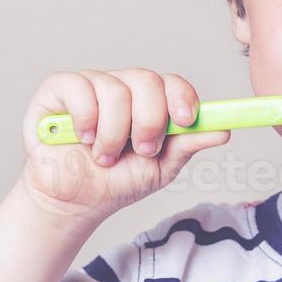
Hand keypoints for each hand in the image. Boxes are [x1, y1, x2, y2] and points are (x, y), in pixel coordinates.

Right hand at [19, 68, 230, 221]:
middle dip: (148, 121)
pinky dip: (85, 120)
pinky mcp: (59, 89)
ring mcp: (91, 85)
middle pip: (147, 80)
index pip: (171, 83)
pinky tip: (83, 139)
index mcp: (149, 103)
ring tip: (104, 156)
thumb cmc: (115, 182)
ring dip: (113, 134)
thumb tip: (223, 131)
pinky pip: (79, 88)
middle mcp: (122, 87)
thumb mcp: (160, 168)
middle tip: (141, 150)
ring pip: (114, 90)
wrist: (74, 201)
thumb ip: (187, 146)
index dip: (181, 97)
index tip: (184, 120)